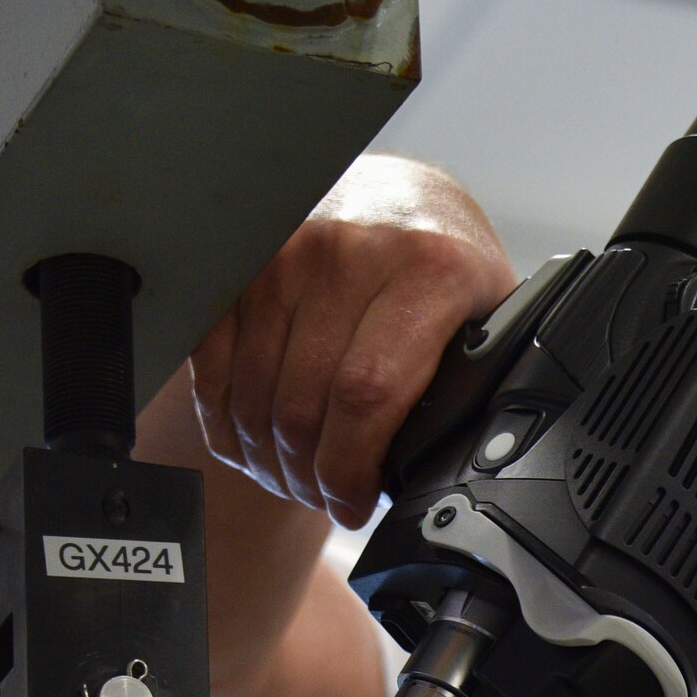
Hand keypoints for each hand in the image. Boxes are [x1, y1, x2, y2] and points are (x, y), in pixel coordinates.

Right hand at [190, 155, 518, 527]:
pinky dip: (224, 417)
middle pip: (302, 404)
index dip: (350, 468)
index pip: (366, 395)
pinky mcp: (241, 259)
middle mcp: (351, 252)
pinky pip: (213, 361)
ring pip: (253, 392)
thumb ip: (468, 379)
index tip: (354, 502)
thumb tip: (445, 464)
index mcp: (427, 270)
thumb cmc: (446, 265)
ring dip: (265, 456)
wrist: (400, 194)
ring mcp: (286, 250)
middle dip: (308, 475)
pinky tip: (250, 443)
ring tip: (293, 479)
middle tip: (324, 498)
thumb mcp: (483, 312)